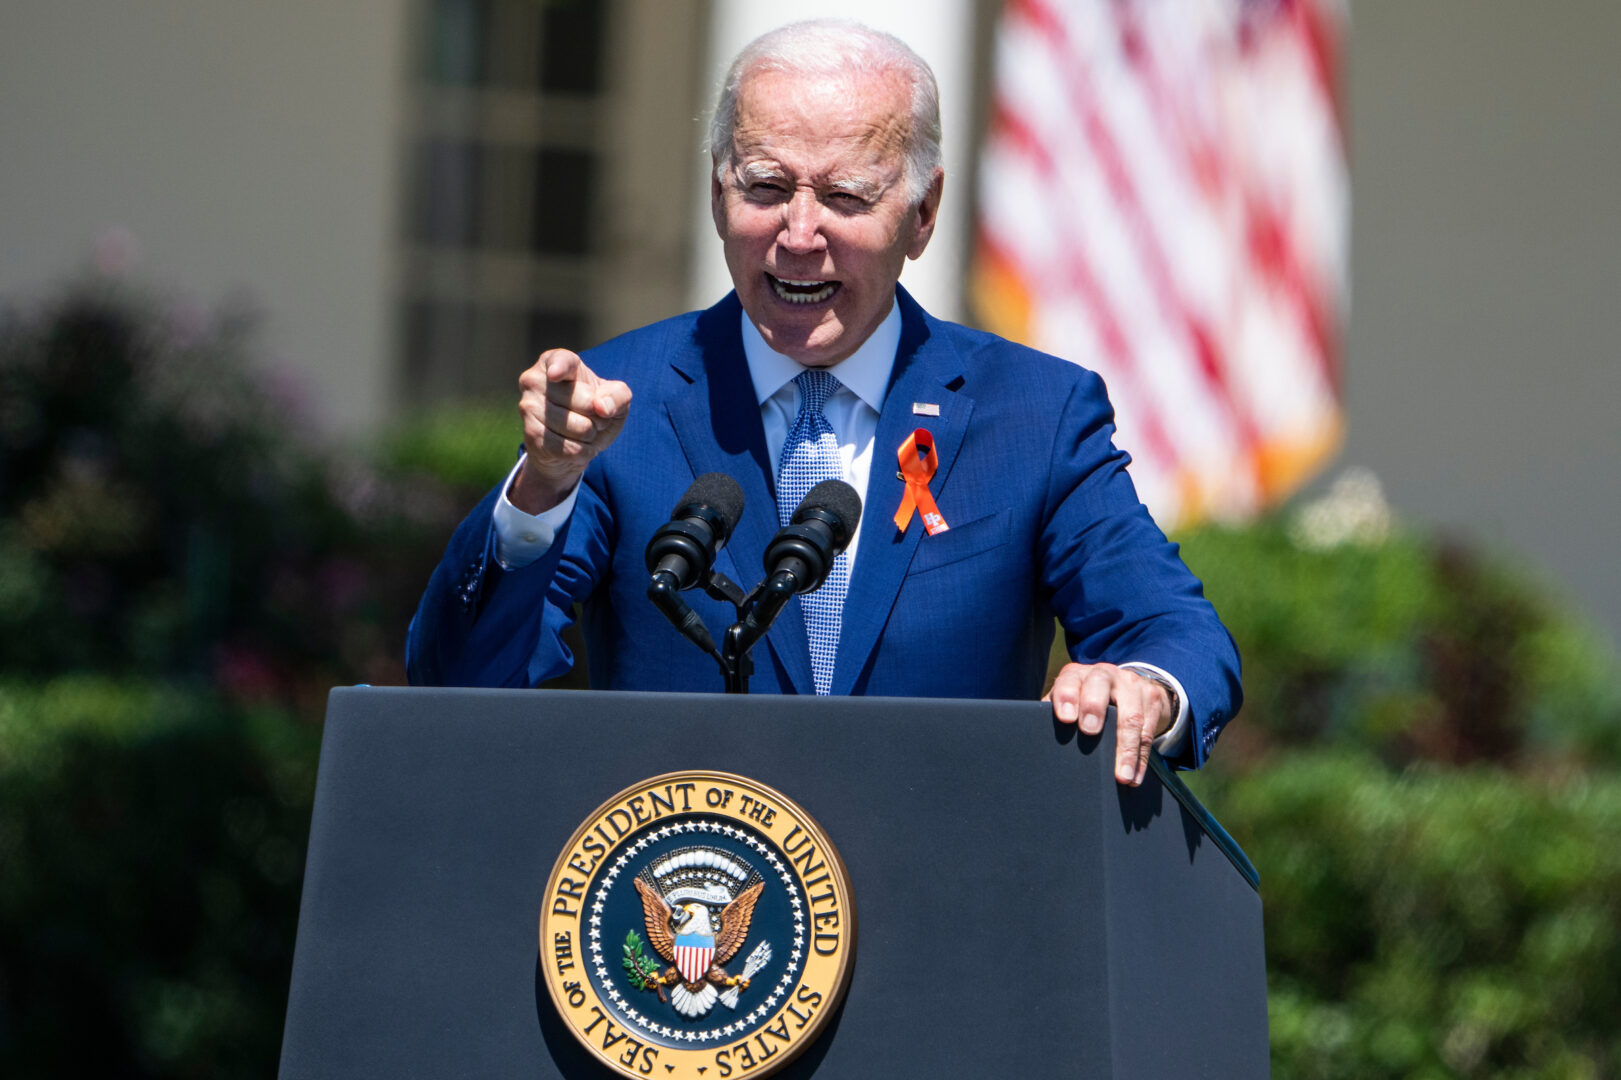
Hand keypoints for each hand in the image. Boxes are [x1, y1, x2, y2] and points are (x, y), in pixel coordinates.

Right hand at [511, 349, 631, 512]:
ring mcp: (529, 406)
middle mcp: (535, 379)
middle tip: (592, 415)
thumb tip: (603, 407)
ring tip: (583, 430)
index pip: (560, 361)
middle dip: (600, 416)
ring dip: (591, 435)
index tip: (555, 374)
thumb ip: (618, 395)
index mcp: (555, 360)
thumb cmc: (594, 408)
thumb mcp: (615, 397)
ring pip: (579, 428)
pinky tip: (576, 445)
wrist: (573, 440)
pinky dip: (582, 451)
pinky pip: (569, 447)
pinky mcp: (530, 433)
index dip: (559, 368)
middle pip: (586, 402)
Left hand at [1044, 663, 1170, 786]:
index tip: (1066, 719)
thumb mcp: (1071, 697)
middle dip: (1094, 708)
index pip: (1069, 680)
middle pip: (1100, 685)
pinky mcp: (1151, 699)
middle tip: (1090, 732)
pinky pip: (1148, 731)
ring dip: (1126, 750)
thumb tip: (1034, 735)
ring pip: (1131, 716)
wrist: (1127, 684)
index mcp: (1078, 675)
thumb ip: (1054, 711)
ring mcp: (1131, 685)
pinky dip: (1140, 758)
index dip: (1067, 697)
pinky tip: (1134, 777)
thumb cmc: (1086, 698)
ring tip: (1121, 777)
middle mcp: (1104, 674)